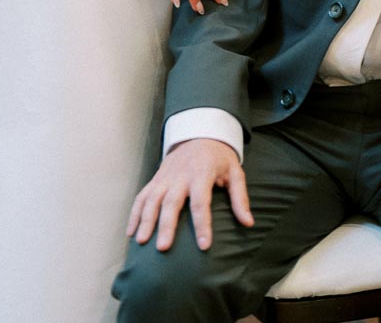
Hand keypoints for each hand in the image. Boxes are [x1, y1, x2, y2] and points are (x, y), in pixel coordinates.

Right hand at [127, 138, 252, 251]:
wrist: (199, 132)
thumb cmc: (219, 158)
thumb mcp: (234, 172)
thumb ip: (240, 198)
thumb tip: (249, 223)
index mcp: (202, 173)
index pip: (201, 202)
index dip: (202, 224)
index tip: (204, 246)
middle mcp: (180, 175)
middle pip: (171, 202)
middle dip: (166, 225)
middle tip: (163, 248)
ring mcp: (165, 176)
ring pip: (152, 199)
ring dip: (145, 220)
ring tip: (142, 242)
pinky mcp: (156, 178)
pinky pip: (142, 196)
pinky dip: (135, 213)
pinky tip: (131, 232)